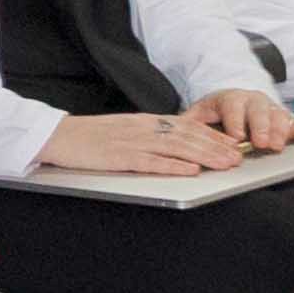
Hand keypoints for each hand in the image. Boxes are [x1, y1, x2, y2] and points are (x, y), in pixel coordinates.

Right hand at [35, 108, 238, 177]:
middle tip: (238, 158)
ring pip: (176, 148)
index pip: (186, 126)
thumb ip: (148, 135)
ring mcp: (131, 142)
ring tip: (224, 164)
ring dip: (204, 156)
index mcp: (144, 121)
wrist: (55, 136)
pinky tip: (190, 171)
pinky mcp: (118, 157)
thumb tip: (175, 144)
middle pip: (187, 136)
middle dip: (216, 147)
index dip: (212, 135)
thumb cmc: (88, 137)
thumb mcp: (122, 130)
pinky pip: (151, 162)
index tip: (233, 144)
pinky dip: (173, 166)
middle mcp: (142, 128)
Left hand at [188, 86, 293, 155]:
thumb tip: (171, 131)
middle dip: (261, 127)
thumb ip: (189, 122)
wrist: (233, 100)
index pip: (233, 107)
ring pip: (279, 117)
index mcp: (230, 98)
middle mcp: (253, 101)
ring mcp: (270, 108)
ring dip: (281, 132)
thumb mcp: (199, 113)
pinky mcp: (283, 119)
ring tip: (279, 146)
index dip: (235, 122)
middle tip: (262, 143)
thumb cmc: (215, 111)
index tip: (236, 137)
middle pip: (259, 111)